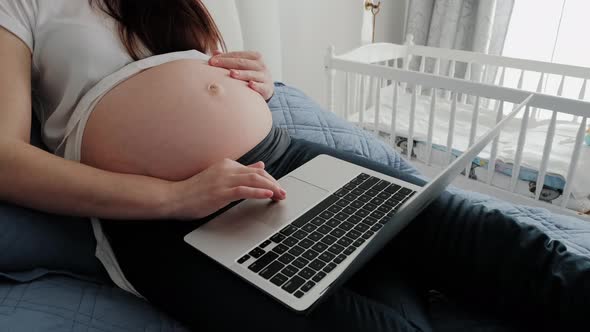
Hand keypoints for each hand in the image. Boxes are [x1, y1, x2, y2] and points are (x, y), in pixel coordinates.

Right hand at [166, 159, 285, 219]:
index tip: (279, 188)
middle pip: (258, 174)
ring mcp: (223, 180)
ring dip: (271, 188)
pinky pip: (244, 190)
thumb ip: (241, 171)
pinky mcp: (220, 192)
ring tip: (281, 195)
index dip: (270, 180)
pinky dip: (258, 192)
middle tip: (284, 193)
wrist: (174, 198)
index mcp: (227, 164)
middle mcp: (227, 169)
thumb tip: (261, 165)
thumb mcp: (220, 177)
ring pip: (254, 180)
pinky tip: (268, 195)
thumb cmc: (196, 190)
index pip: (255, 171)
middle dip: (274, 184)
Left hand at [209, 50, 274, 100]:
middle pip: (242, 63)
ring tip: (232, 74)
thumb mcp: (243, 64)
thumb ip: (230, 59)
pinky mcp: (267, 88)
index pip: (237, 55)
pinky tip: (250, 85)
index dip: (224, 57)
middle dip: (227, 63)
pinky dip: (256, 86)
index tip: (211, 60)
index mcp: (255, 56)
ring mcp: (265, 76)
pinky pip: (261, 87)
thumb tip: (215, 52)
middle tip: (214, 64)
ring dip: (242, 74)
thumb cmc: (251, 74)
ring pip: (251, 74)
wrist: (267, 87)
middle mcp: (261, 64)